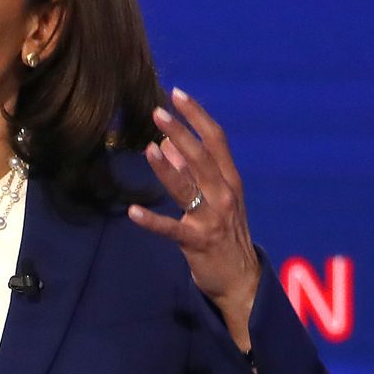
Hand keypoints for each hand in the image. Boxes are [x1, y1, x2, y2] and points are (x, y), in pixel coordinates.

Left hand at [126, 87, 261, 348]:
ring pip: (188, 188)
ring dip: (167, 169)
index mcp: (230, 179)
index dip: (197, 115)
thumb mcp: (213, 197)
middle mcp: (224, 194)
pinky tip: (132, 213)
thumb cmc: (225, 232)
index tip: (177, 94)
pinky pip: (172, 229)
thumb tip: (166, 144)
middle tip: (157, 112)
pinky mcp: (198, 242)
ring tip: (148, 149)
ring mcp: (213, 218)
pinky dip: (152, 221)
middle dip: (180, 133)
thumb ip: (192, 171)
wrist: (240, 279)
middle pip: (202, 157)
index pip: (215, 139)